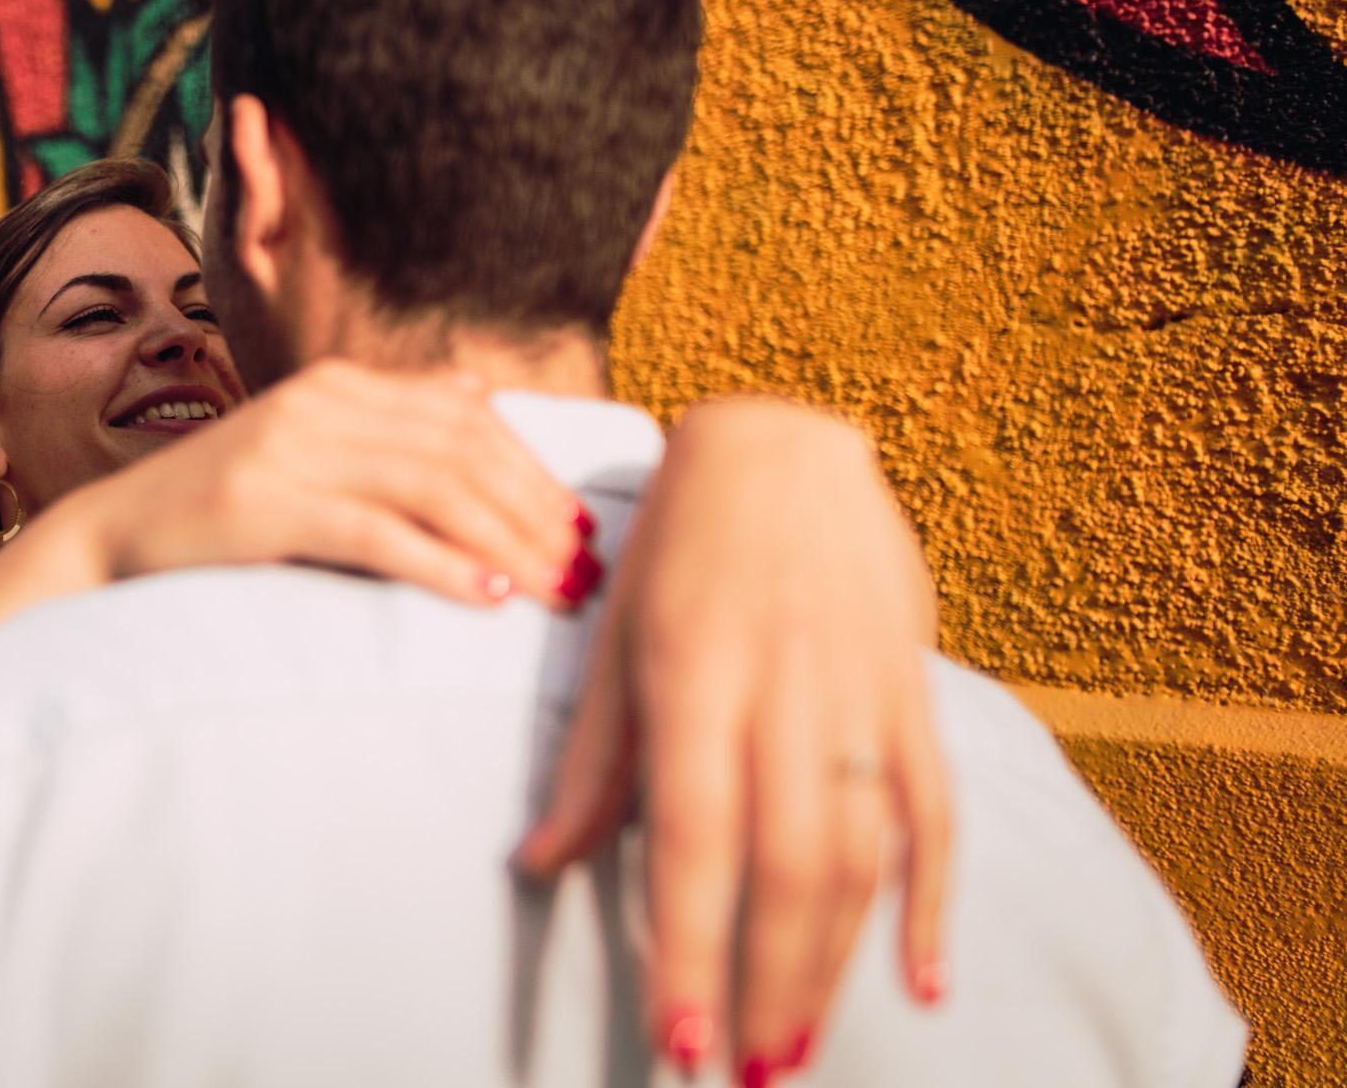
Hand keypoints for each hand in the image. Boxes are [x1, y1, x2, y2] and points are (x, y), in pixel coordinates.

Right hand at [62, 359, 600, 608]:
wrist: (107, 540)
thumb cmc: (219, 512)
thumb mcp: (307, 449)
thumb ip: (388, 423)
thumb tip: (480, 396)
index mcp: (337, 384)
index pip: (467, 415)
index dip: (535, 469)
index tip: (583, 525)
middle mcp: (319, 403)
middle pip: (463, 448)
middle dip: (537, 510)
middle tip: (588, 568)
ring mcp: (288, 448)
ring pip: (433, 486)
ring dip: (509, 541)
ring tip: (557, 590)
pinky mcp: (264, 504)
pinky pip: (377, 532)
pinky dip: (442, 565)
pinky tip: (487, 597)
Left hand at [514, 396, 949, 1082]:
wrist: (783, 445)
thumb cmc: (677, 548)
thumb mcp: (615, 643)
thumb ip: (590, 766)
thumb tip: (534, 867)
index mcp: (693, 679)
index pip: (695, 840)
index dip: (692, 948)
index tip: (680, 1042)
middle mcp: (782, 692)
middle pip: (788, 865)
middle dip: (768, 983)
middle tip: (747, 1074)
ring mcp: (858, 693)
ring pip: (862, 852)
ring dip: (835, 960)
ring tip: (800, 1045)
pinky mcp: (911, 692)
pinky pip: (935, 809)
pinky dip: (933, 898)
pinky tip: (922, 979)